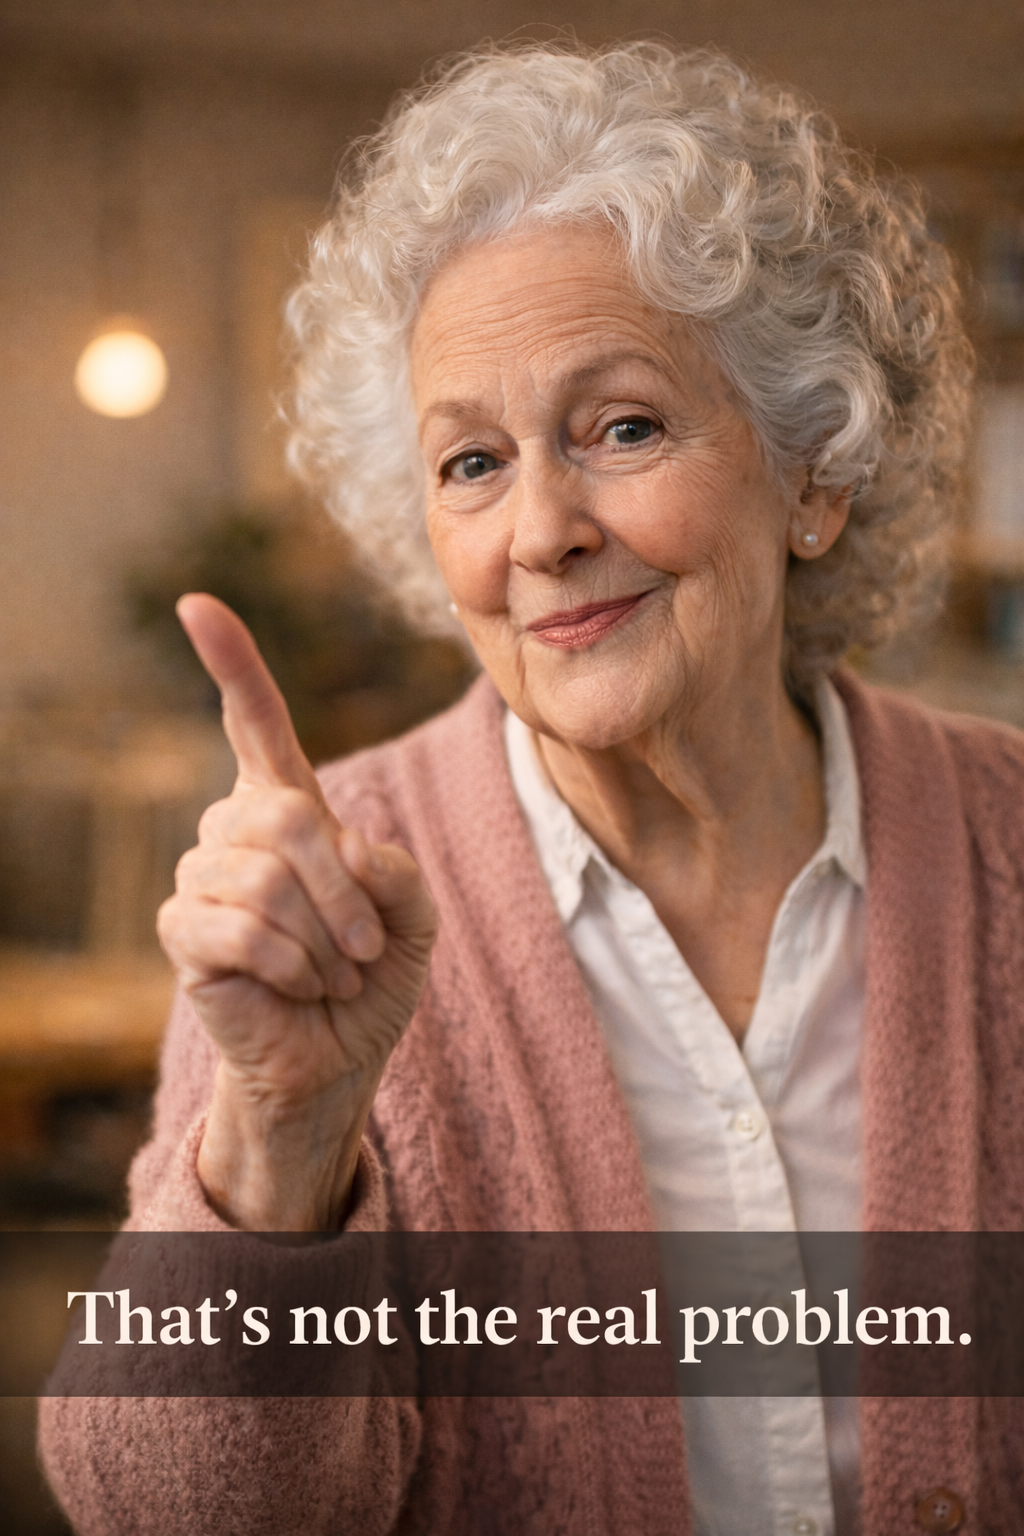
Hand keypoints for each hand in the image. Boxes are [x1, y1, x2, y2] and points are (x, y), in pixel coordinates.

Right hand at [157, 594, 436, 1230]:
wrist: (340, 1059)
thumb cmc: (372, 980)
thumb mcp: (415, 917)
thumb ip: (394, 870)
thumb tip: (335, 843)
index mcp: (290, 808)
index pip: (256, 724)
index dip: (231, 664)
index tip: (197, 605)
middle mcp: (236, 830)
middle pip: (286, 813)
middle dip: (346, 892)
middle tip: (368, 951)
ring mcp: (203, 878)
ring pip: (265, 877)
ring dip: (323, 940)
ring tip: (331, 974)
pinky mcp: (182, 933)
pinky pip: (238, 927)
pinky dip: (290, 964)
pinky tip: (297, 987)